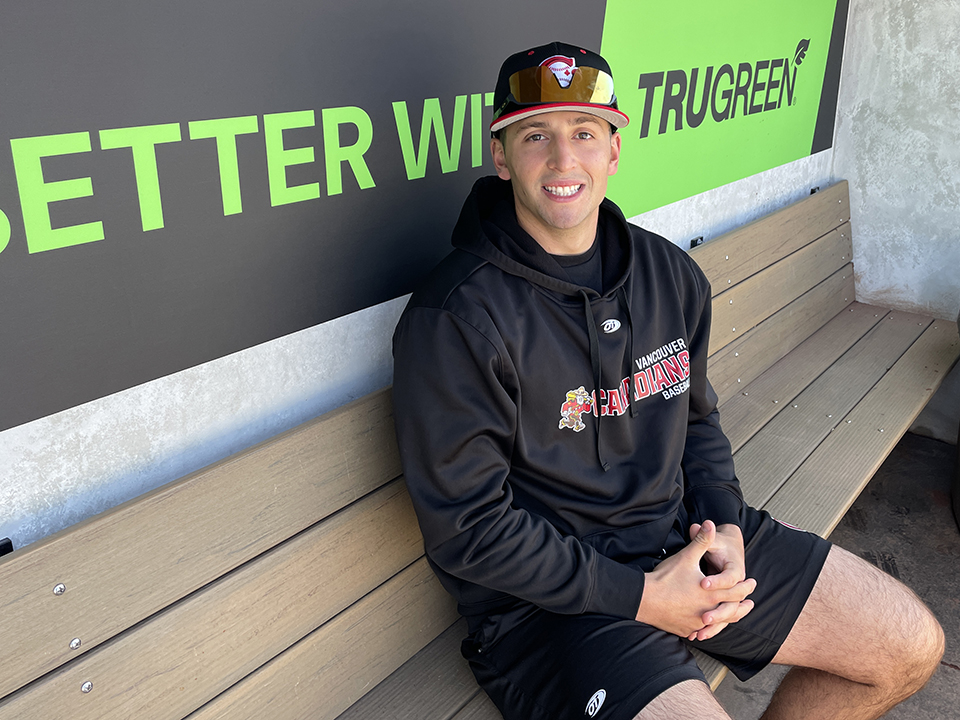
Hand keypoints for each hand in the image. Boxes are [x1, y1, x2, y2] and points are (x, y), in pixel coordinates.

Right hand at [635, 520, 755, 639]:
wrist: (644, 599)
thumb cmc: (666, 578)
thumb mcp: (686, 556)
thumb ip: (701, 540)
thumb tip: (710, 523)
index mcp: (712, 593)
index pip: (737, 591)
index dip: (746, 587)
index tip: (752, 584)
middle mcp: (708, 611)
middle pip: (732, 611)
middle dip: (742, 606)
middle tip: (749, 604)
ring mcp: (696, 623)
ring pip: (718, 624)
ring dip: (727, 619)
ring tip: (731, 617)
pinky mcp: (685, 629)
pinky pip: (699, 631)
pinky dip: (706, 628)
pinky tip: (706, 626)